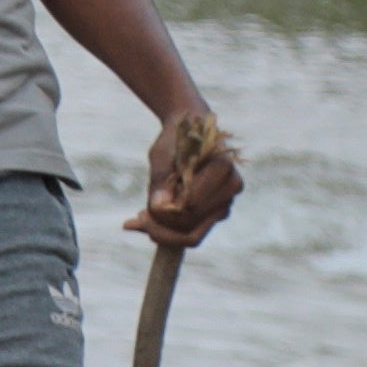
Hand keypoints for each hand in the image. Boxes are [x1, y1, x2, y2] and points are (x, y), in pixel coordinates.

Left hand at [132, 110, 241, 251]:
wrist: (190, 131)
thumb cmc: (174, 141)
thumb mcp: (161, 154)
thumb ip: (161, 178)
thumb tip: (159, 206)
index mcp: (221, 167)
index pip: (191, 206)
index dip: (164, 215)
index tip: (140, 213)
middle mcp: (231, 188)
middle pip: (192, 226)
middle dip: (161, 228)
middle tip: (135, 221)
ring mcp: (226, 202)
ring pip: (193, 235)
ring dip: (164, 232)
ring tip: (139, 220)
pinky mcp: (217, 213)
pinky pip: (193, 233)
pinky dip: (170, 233)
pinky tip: (147, 225)